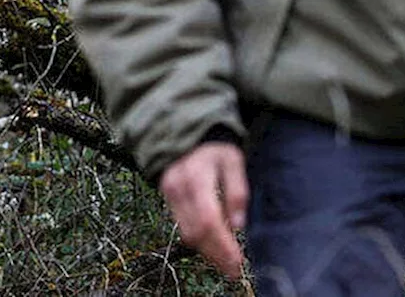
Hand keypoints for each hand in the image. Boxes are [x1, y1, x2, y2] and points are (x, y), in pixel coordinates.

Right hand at [158, 143, 248, 279]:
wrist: (182, 134)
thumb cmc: (213, 149)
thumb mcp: (233, 160)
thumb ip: (237, 190)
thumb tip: (238, 224)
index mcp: (196, 178)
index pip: (208, 220)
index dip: (222, 245)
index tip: (237, 262)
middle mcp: (178, 190)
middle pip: (195, 232)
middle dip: (216, 255)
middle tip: (234, 271)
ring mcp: (170, 196)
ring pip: (186, 233)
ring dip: (207, 252)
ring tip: (226, 263)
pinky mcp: (167, 200)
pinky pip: (181, 226)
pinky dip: (198, 240)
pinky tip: (213, 246)